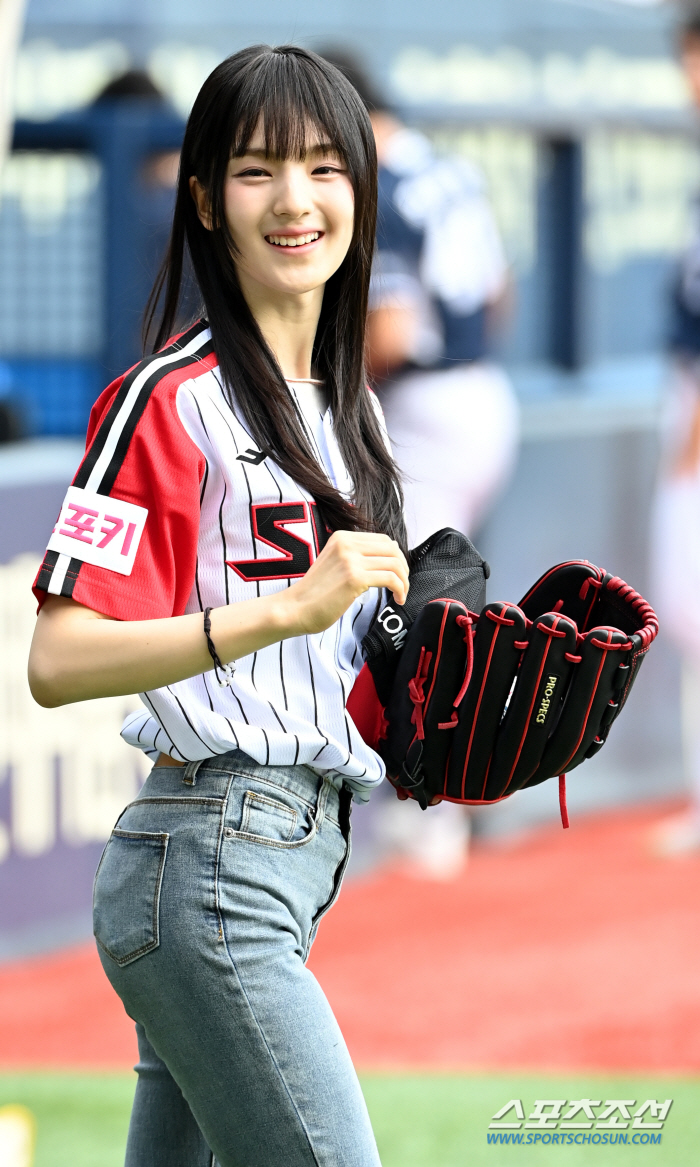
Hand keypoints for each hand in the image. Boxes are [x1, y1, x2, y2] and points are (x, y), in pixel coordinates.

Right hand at [284, 530, 408, 635]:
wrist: (293, 609)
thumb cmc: (313, 594)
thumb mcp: (334, 564)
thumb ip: (355, 558)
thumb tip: (386, 558)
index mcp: (342, 537)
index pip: (383, 539)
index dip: (396, 556)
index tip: (397, 574)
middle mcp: (347, 543)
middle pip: (392, 549)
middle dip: (403, 568)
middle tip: (402, 585)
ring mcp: (350, 559)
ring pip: (394, 563)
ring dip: (404, 581)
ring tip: (401, 594)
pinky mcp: (354, 577)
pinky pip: (391, 578)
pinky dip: (400, 589)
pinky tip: (397, 599)